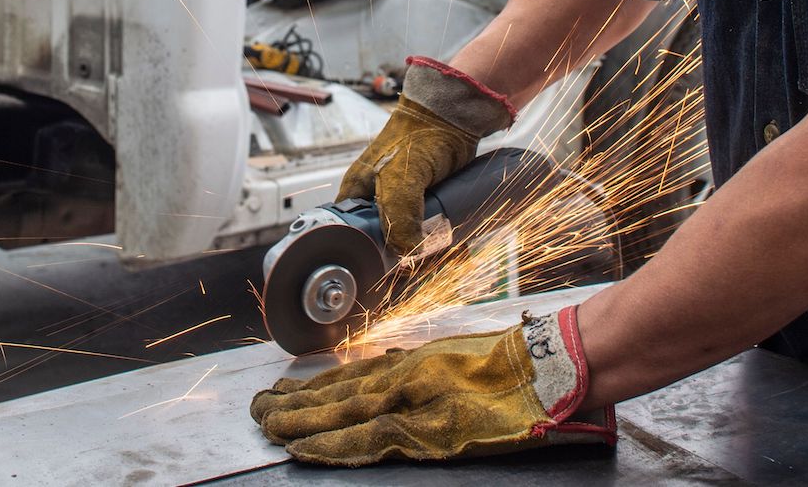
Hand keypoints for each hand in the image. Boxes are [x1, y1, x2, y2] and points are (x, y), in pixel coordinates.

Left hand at [251, 305, 613, 465]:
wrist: (549, 368)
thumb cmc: (510, 363)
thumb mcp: (452, 358)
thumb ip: (416, 372)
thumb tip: (385, 378)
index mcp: (412, 365)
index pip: (347, 381)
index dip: (309, 391)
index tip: (279, 394)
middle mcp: (406, 381)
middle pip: (336, 397)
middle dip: (293, 406)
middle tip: (258, 411)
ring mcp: (417, 406)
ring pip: (344, 416)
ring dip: (302, 424)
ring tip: (270, 427)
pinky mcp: (432, 431)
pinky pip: (372, 440)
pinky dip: (335, 445)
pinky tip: (308, 448)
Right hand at [338, 56, 514, 254]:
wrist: (453, 115)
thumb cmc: (419, 137)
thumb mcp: (401, 178)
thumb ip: (398, 215)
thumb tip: (407, 254)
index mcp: (356, 193)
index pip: (350, 236)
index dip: (366, 256)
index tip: (387, 273)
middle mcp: (375, 198)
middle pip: (382, 241)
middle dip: (404, 258)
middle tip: (424, 268)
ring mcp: (401, 200)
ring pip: (408, 237)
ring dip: (426, 252)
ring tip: (446, 258)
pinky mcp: (426, 200)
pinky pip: (429, 228)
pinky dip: (440, 241)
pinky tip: (455, 248)